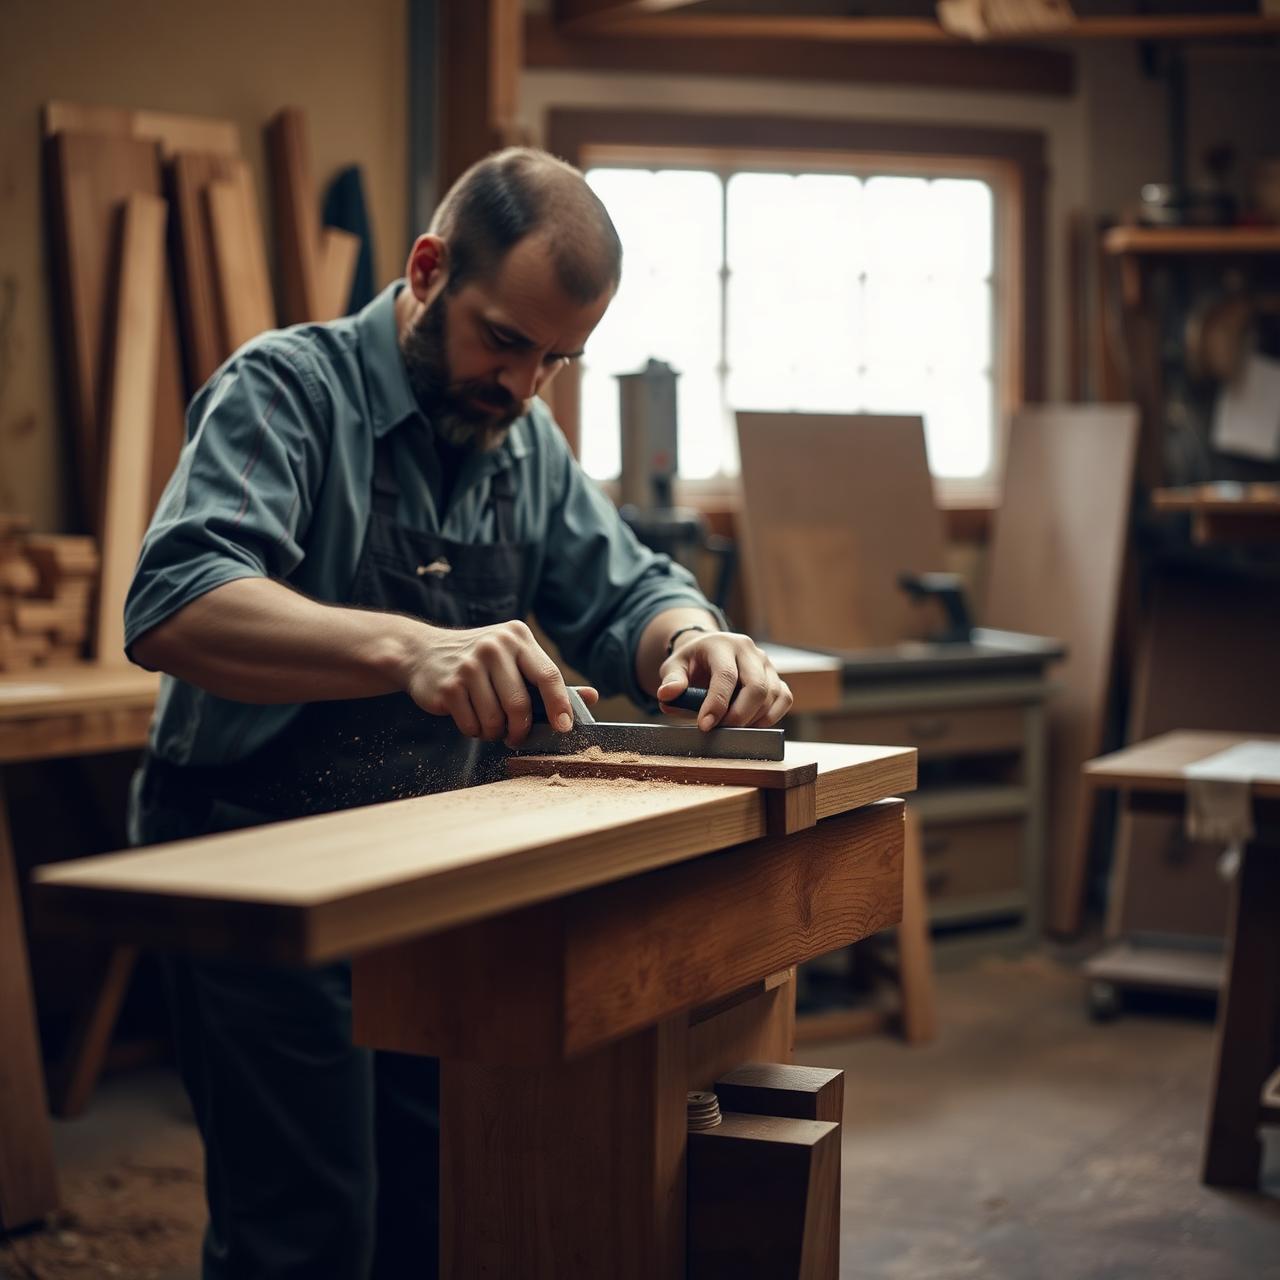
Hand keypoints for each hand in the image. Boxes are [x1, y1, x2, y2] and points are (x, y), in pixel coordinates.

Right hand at [403, 619, 596, 746]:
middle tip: (516, 735)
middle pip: (521, 704)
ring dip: (495, 732)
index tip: (564, 727)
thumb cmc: (480, 662)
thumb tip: (592, 697)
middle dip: (522, 729)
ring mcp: (469, 665)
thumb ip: (549, 679)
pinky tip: (470, 716)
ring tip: (490, 723)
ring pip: (496, 720)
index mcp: (517, 638)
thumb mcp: (515, 660)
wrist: (422, 653)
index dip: (560, 705)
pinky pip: (472, 725)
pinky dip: (475, 731)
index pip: (548, 675)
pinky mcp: (449, 686)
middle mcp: (494, 646)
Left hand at [655, 631, 792, 730]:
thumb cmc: (691, 663)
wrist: (709, 652)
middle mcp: (749, 650)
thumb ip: (671, 680)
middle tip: (721, 731)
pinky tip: (752, 724)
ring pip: (773, 694)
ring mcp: (766, 663)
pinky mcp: (776, 677)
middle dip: (739, 715)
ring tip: (732, 728)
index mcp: (722, 644)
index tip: (705, 726)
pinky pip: (784, 698)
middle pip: (757, 686)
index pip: (726, 675)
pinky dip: (771, 716)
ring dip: (754, 719)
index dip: (717, 703)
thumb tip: (667, 695)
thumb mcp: (674, 666)